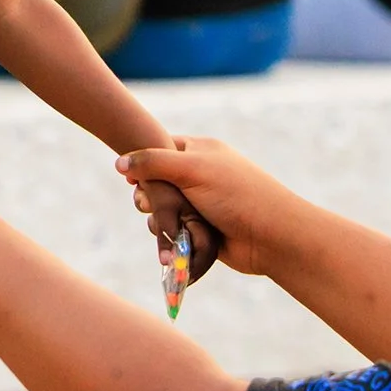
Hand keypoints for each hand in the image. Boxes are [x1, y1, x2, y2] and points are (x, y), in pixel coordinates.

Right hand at [116, 138, 293, 277]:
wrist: (271, 238)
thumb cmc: (237, 195)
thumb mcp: (192, 169)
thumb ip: (153, 162)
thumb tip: (119, 163)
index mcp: (200, 151)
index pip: (159, 147)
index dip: (143, 162)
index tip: (134, 178)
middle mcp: (199, 175)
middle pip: (155, 183)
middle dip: (151, 196)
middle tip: (149, 203)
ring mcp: (199, 204)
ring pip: (161, 210)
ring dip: (160, 220)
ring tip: (172, 226)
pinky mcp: (199, 230)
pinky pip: (172, 231)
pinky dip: (170, 237)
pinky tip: (174, 242)